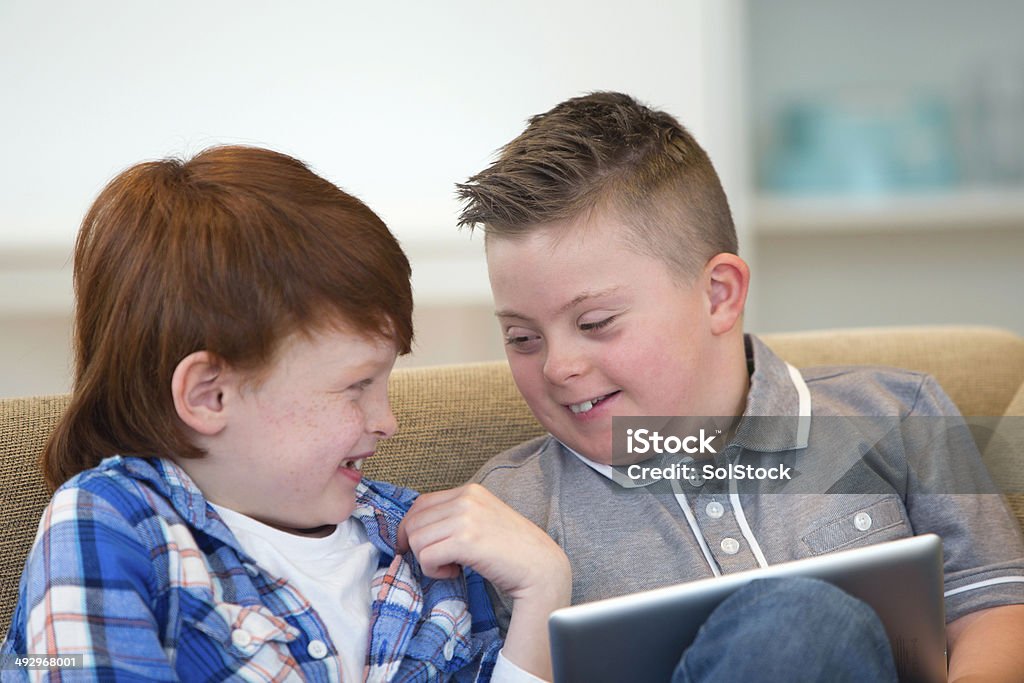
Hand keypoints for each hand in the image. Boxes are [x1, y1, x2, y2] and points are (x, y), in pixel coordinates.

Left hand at [397, 483, 569, 602]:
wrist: (540, 567)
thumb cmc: (511, 550)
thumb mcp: (482, 520)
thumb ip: (456, 516)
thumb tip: (416, 528)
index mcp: (470, 491)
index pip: (421, 504)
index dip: (411, 528)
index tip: (416, 547)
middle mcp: (466, 498)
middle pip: (413, 522)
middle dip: (417, 547)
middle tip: (438, 561)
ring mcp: (466, 518)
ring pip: (416, 539)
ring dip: (427, 560)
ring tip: (450, 567)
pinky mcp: (466, 541)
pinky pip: (426, 556)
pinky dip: (434, 571)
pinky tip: (454, 572)